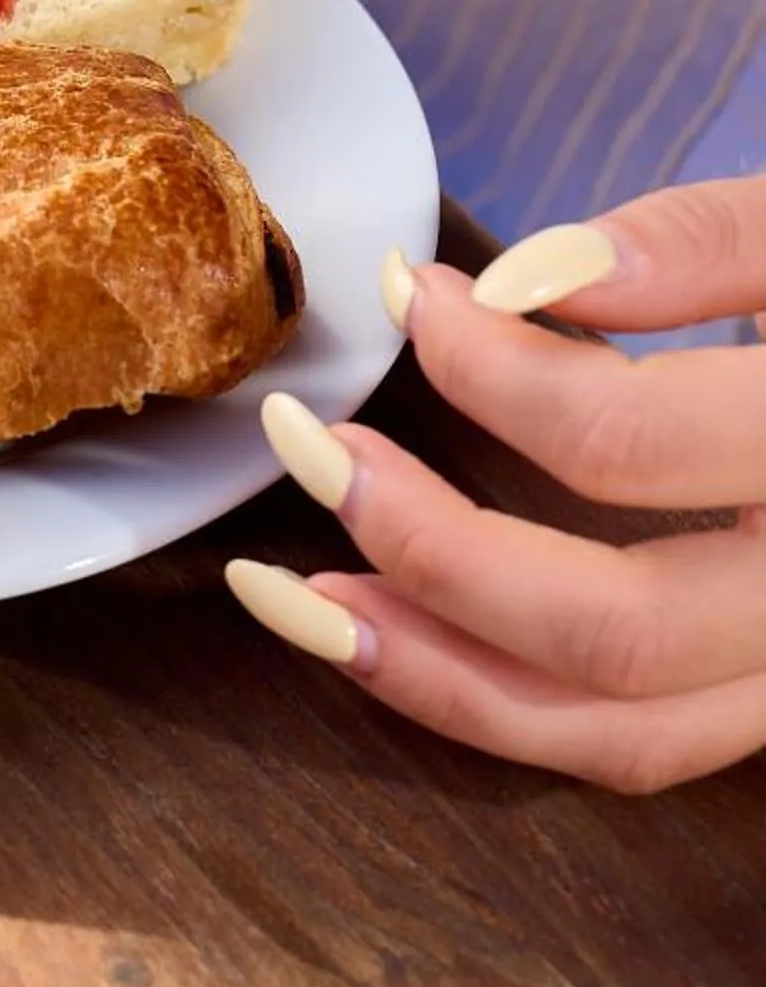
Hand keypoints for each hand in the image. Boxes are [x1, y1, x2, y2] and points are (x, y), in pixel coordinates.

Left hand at [227, 180, 765, 791]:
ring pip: (618, 735)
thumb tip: (528, 279)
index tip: (408, 287)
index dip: (490, 368)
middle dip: (423, 541)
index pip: (631, 445)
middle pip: (614, 633)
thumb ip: (701, 244)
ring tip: (285, 587)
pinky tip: (386, 629)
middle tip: (297, 438)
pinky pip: (634, 742)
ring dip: (429, 672)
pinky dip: (492, 703)